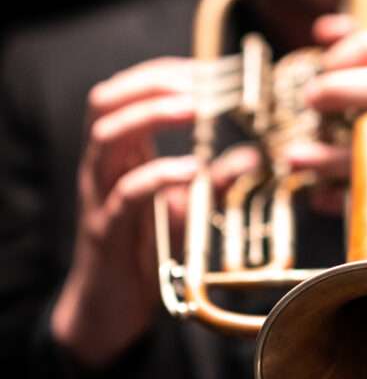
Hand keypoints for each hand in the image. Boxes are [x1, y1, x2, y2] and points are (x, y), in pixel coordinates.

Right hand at [51, 58, 258, 367]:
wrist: (112, 309)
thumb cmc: (145, 251)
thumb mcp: (187, 206)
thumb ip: (216, 178)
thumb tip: (254, 154)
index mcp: (119, 153)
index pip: (126, 91)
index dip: (164, 73)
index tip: (207, 69)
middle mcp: (102, 166)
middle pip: (107, 100)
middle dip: (154, 83)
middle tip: (200, 83)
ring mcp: (100, 196)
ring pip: (107, 136)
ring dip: (153, 114)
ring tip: (195, 109)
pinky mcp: (107, 230)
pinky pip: (126, 193)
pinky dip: (159, 175)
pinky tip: (192, 170)